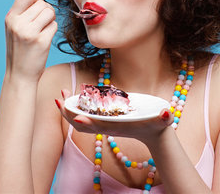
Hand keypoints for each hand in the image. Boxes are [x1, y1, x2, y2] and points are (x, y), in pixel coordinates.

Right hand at [5, 0, 57, 83]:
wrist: (20, 74)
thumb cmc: (19, 48)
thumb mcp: (14, 27)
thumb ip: (21, 8)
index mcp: (10, 18)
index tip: (38, 6)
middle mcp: (18, 23)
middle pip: (42, 3)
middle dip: (46, 10)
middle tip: (42, 22)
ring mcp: (29, 32)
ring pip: (50, 12)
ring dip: (51, 19)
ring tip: (44, 28)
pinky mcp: (41, 41)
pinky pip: (54, 25)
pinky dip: (53, 30)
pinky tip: (45, 38)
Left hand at [55, 90, 173, 145]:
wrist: (155, 133)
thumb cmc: (158, 124)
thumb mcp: (162, 120)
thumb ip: (164, 117)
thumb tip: (165, 114)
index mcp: (119, 126)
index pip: (100, 126)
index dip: (87, 122)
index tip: (75, 116)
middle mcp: (108, 126)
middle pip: (84, 123)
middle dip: (70, 113)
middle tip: (59, 98)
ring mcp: (104, 123)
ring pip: (82, 119)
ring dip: (70, 108)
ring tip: (62, 93)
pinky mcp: (104, 118)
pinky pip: (86, 113)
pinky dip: (77, 105)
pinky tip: (74, 94)